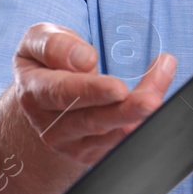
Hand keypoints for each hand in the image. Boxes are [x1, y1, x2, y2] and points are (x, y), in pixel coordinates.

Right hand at [10, 22, 176, 167]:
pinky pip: (121, 143)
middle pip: (91, 120)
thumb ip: (53, 44)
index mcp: (34, 92)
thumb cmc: (45, 61)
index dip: (91, 91)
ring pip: (110, 134)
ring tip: (158, 97)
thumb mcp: (37, 40)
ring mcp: (71, 144)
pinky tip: (155, 101)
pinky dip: (141, 124)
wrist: (41, 95)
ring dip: (138, 117)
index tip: (119, 88)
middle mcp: (50, 125)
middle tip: (150, 101)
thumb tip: (82, 59)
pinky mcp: (92, 153)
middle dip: (124, 111)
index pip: (62, 93)